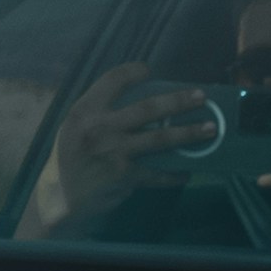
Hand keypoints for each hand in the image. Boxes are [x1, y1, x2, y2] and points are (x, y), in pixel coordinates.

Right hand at [31, 65, 218, 238]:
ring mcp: (114, 152)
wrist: (60, 199)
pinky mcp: (125, 176)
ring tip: (210, 128)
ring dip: (188, 133)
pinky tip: (187, 171)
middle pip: (147, 108)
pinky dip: (174, 173)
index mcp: (84, 111)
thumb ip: (99, 114)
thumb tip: (140, 102)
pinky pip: (158, 173)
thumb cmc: (70, 160)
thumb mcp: (74, 129)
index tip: (149, 70)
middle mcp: (100, 127)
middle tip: (201, 96)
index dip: (133, 72)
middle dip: (178, 101)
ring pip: (160, 138)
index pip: (112, 80)